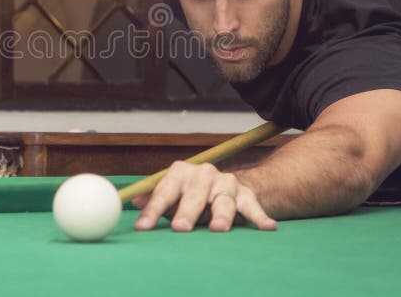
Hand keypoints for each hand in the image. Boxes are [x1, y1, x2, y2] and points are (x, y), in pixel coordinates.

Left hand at [132, 161, 276, 231]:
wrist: (223, 184)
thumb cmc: (190, 194)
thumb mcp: (171, 193)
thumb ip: (154, 198)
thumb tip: (133, 202)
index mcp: (180, 172)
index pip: (164, 192)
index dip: (153, 210)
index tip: (143, 227)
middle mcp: (204, 174)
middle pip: (194, 195)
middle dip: (186, 212)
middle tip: (180, 227)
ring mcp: (226, 183)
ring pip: (223, 201)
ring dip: (221, 215)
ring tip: (218, 228)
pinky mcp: (246, 194)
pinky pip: (253, 206)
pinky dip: (260, 217)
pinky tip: (268, 227)